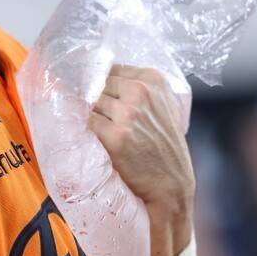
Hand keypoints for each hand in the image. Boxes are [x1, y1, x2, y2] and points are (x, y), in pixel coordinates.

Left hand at [88, 65, 194, 255]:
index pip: (109, 70)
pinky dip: (85, 131)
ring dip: (89, 116)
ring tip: (100, 132)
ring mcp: (128, 113)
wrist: (171, 185)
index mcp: (153, 80)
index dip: (99, 84)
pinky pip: (86, 123)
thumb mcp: (160, 106)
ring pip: (89, 103)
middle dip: (93, 101)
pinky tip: (94, 140)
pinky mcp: (116, 136)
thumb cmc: (163, 146)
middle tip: (97, 118)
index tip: (93, 93)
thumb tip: (97, 76)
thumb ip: (135, 88)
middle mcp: (141, 92)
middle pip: (97, 85)